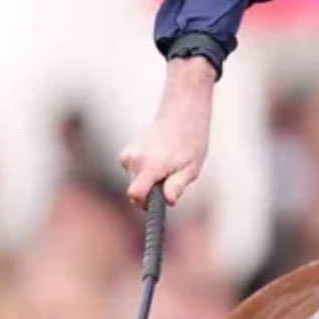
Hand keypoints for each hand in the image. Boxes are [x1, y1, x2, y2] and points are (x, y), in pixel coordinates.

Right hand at [118, 57, 215, 206]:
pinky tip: (161, 160)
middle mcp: (134, 160)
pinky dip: (146, 172)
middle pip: (136, 191)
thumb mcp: (191, 167)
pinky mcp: (127, 153)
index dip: (145, 204)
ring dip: (150, 181)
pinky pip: (134, 173)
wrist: (181, 113)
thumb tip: (169, 201)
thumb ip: (178, 185)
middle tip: (172, 179)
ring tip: (169, 166)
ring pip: (136, 182)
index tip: (157, 203)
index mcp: (150, 165)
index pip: (135, 194)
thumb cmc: (191, 140)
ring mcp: (128, 155)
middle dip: (152, 193)